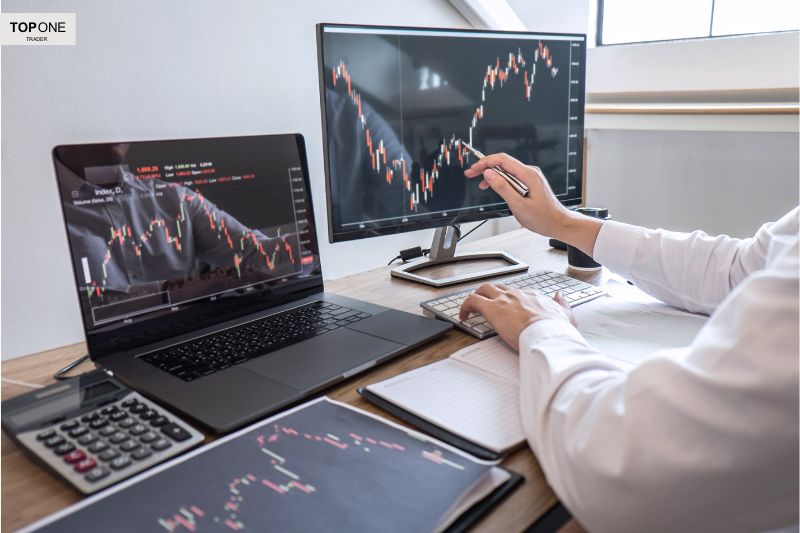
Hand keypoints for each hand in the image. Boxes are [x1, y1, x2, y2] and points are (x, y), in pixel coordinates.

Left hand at [459, 283, 575, 350]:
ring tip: (471, 308)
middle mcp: (517, 294)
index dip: (511, 299)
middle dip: (490, 293)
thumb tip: (560, 296)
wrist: (547, 334)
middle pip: (499, 287)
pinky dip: (465, 306)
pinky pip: (472, 301)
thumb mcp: (566, 315)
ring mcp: (503, 300)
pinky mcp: (491, 308)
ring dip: (477, 296)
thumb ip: (562, 304)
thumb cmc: (555, 329)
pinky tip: (463, 316)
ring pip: (484, 289)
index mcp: (533, 296)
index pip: (518, 293)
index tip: (508, 307)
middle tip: (485, 303)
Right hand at [464, 153, 601, 255]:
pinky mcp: (530, 183)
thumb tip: (489, 174)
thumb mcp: (518, 205)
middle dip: (485, 167)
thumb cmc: (543, 218)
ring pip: (507, 170)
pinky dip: (501, 180)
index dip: (485, 163)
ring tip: (481, 185)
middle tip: (471, 174)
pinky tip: (494, 187)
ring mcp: (531, 177)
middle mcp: (530, 172)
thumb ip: (503, 188)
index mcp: (528, 175)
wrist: (559, 223)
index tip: (474, 169)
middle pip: (504, 163)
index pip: (502, 160)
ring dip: (492, 175)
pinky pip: (513, 177)